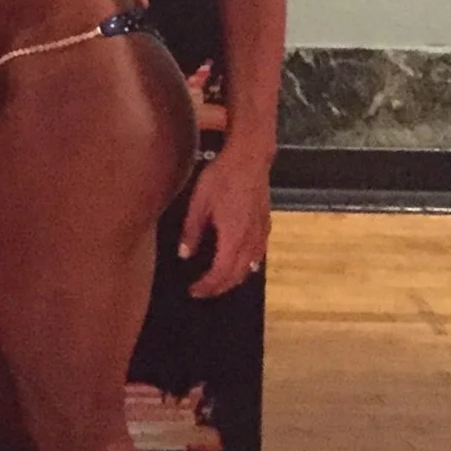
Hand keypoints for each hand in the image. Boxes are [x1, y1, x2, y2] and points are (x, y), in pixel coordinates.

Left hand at [178, 146, 270, 298]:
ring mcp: (261, 233)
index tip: (194, 291)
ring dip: (234, 279)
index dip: (207, 286)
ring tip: (218, 282)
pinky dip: (247, 266)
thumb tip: (184, 254)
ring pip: (250, 267)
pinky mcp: (266, 225)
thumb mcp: (199, 202)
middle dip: (219, 288)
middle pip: (237, 275)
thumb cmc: (222, 177)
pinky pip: (258, 254)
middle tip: (203, 292)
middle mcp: (250, 240)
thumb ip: (191, 231)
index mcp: (233, 237)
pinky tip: (240, 264)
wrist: (250, 158)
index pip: (220, 273)